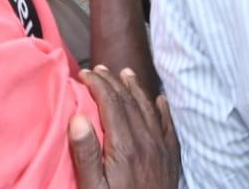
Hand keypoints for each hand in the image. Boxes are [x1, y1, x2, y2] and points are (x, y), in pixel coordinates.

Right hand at [68, 67, 180, 188]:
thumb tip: (77, 119)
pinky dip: (162, 109)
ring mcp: (161, 148)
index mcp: (124, 146)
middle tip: (99, 70)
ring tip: (125, 74)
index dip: (98, 84)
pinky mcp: (171, 158)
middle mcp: (146, 141)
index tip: (85, 74)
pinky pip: (168, 126)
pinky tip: (159, 100)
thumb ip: (86, 153)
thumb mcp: (92, 188)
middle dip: (112, 82)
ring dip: (136, 89)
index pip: (111, 103)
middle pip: (129, 101)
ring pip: (149, 108)